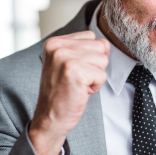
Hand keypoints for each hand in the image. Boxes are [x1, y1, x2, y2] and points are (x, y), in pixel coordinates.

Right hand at [29, 31, 108, 154]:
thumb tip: (105, 43)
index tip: (73, 71)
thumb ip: (86, 49)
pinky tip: (80, 92)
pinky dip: (95, 87)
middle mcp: (58, 47)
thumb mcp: (71, 64)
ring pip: (103, 60)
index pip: (91, 37)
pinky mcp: (75, 72)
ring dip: (95, 76)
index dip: (89, 57)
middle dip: (94, 66)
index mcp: (54, 42)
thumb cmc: (62, 92)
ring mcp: (65, 58)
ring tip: (78, 85)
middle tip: (76, 79)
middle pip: (99, 47)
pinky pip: (102, 75)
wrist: (50, 117)